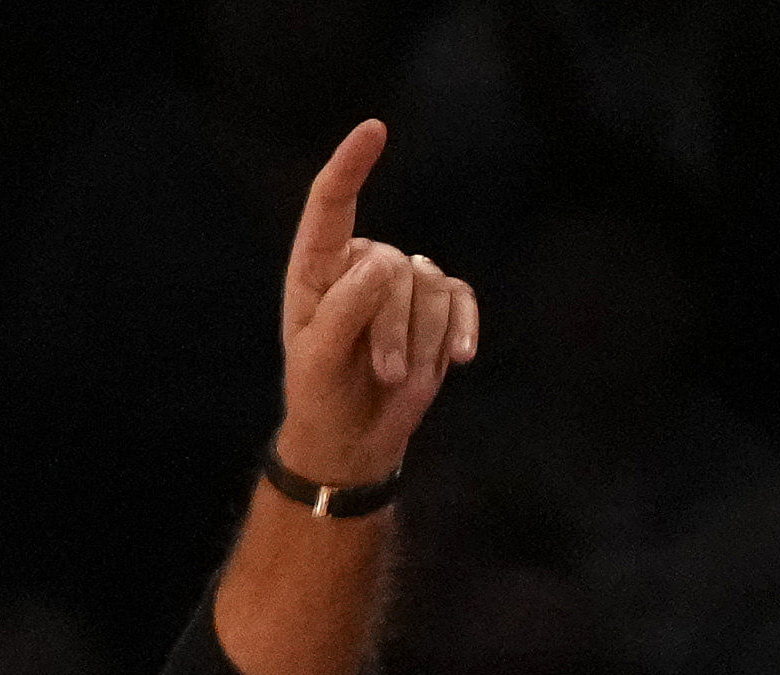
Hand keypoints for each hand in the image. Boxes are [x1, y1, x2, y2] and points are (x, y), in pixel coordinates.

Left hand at [271, 120, 478, 489]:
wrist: (353, 437)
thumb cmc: (323, 394)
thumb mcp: (318, 360)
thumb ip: (344, 309)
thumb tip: (384, 262)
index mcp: (318, 268)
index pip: (331, 206)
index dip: (351, 166)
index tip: (374, 131)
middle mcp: (362, 263)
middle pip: (393, 267)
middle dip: (391, 325)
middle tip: (382, 371)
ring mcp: (404, 282)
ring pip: (429, 285)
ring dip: (420, 339)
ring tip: (397, 376)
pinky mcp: (440, 305)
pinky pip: (460, 299)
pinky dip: (461, 329)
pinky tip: (460, 359)